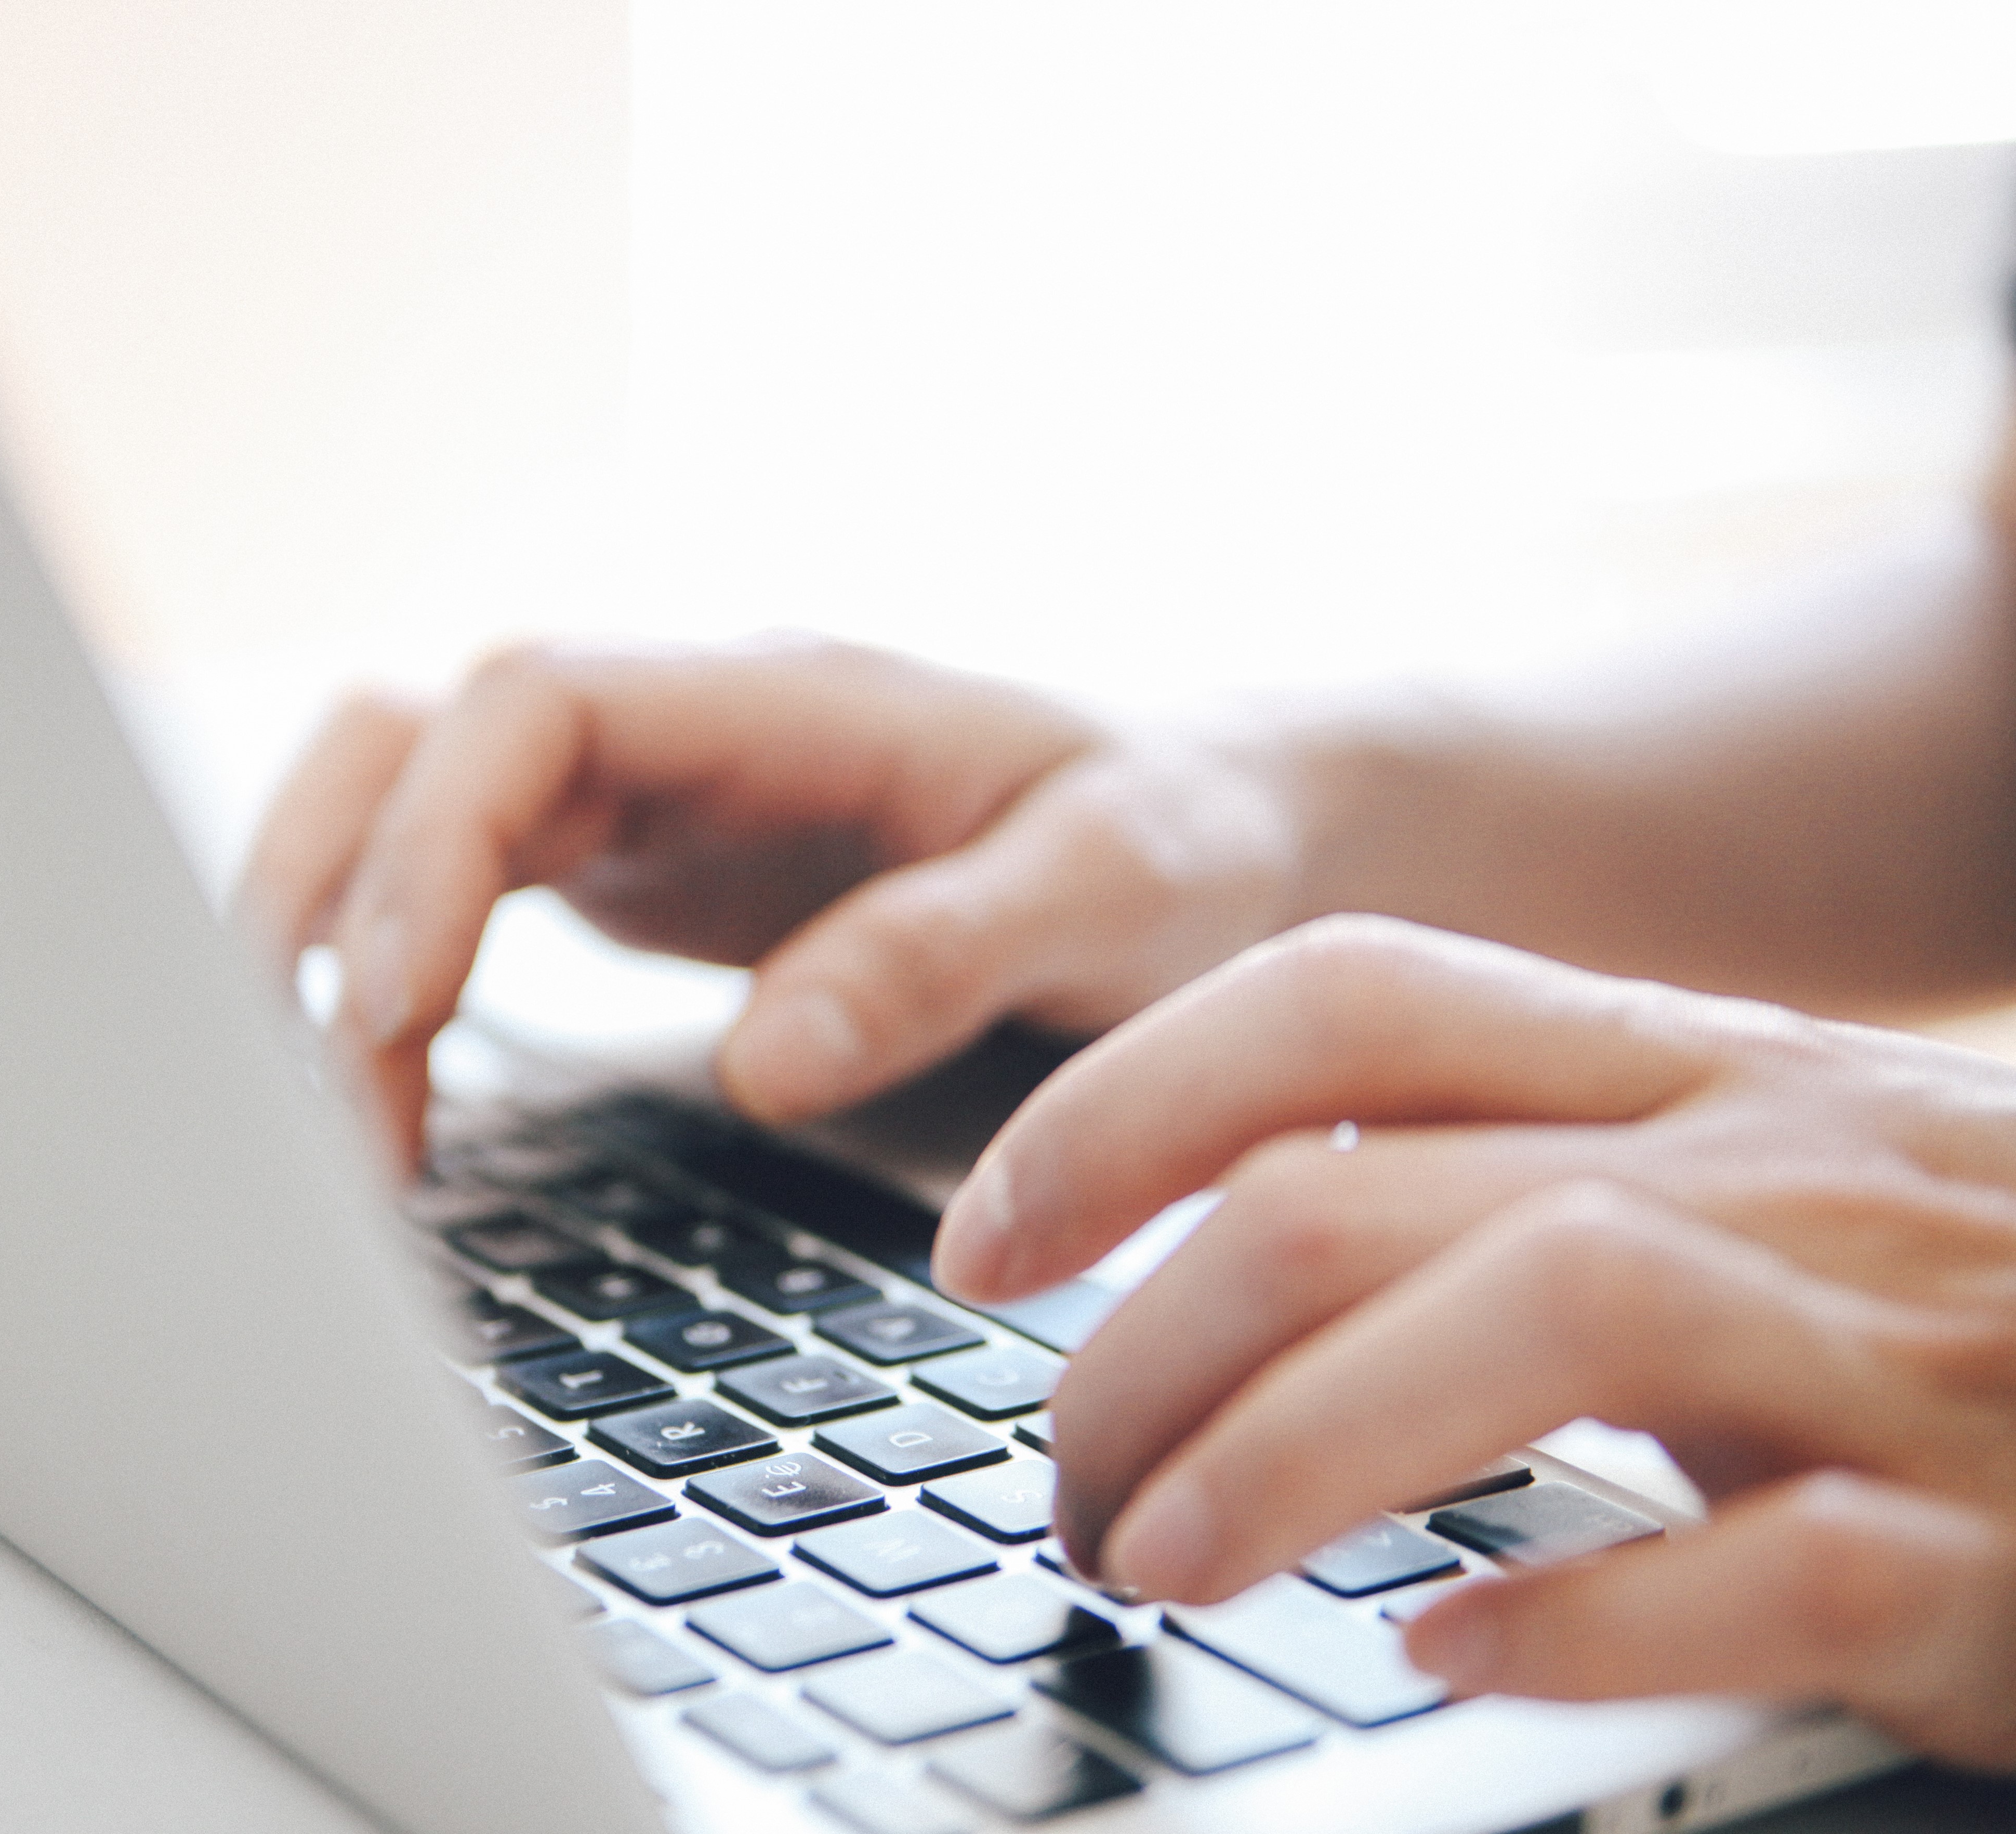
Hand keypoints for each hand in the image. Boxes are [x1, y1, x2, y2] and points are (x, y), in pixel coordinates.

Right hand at [239, 637, 1301, 1172]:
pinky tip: (398, 1109)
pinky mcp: (631, 869)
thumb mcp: (1121, 883)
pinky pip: (451, 893)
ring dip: (327, 943)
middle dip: (317, 897)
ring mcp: (641, 790)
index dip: (428, 847)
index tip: (395, 1010)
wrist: (1230, 816)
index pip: (523, 705)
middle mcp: (677, 722)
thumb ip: (948, 951)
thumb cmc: (1190, 832)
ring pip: (397, 810)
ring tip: (343, 1134)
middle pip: (404, 740)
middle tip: (324, 1103)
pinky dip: (387, 989)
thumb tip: (761, 1067)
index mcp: (776, 692)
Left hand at [936, 914, 2015, 1767]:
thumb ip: (1522, 1189)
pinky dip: (1582, 1612)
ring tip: (1157, 1560)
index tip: (985, 1231)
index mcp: (1693, 1075)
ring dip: (1296, 1453)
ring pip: (1539, 1320)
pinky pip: (1776, 1564)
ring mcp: (1898, 1354)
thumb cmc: (1975, 1320)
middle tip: (1065, 1488)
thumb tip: (1243, 1268)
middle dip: (1145, 1346)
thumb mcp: (1747, 1200)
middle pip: (1368, 1194)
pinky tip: (1449, 1651)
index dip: (1120, 1102)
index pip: (1346, 999)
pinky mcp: (2004, 1549)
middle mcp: (1774, 1172)